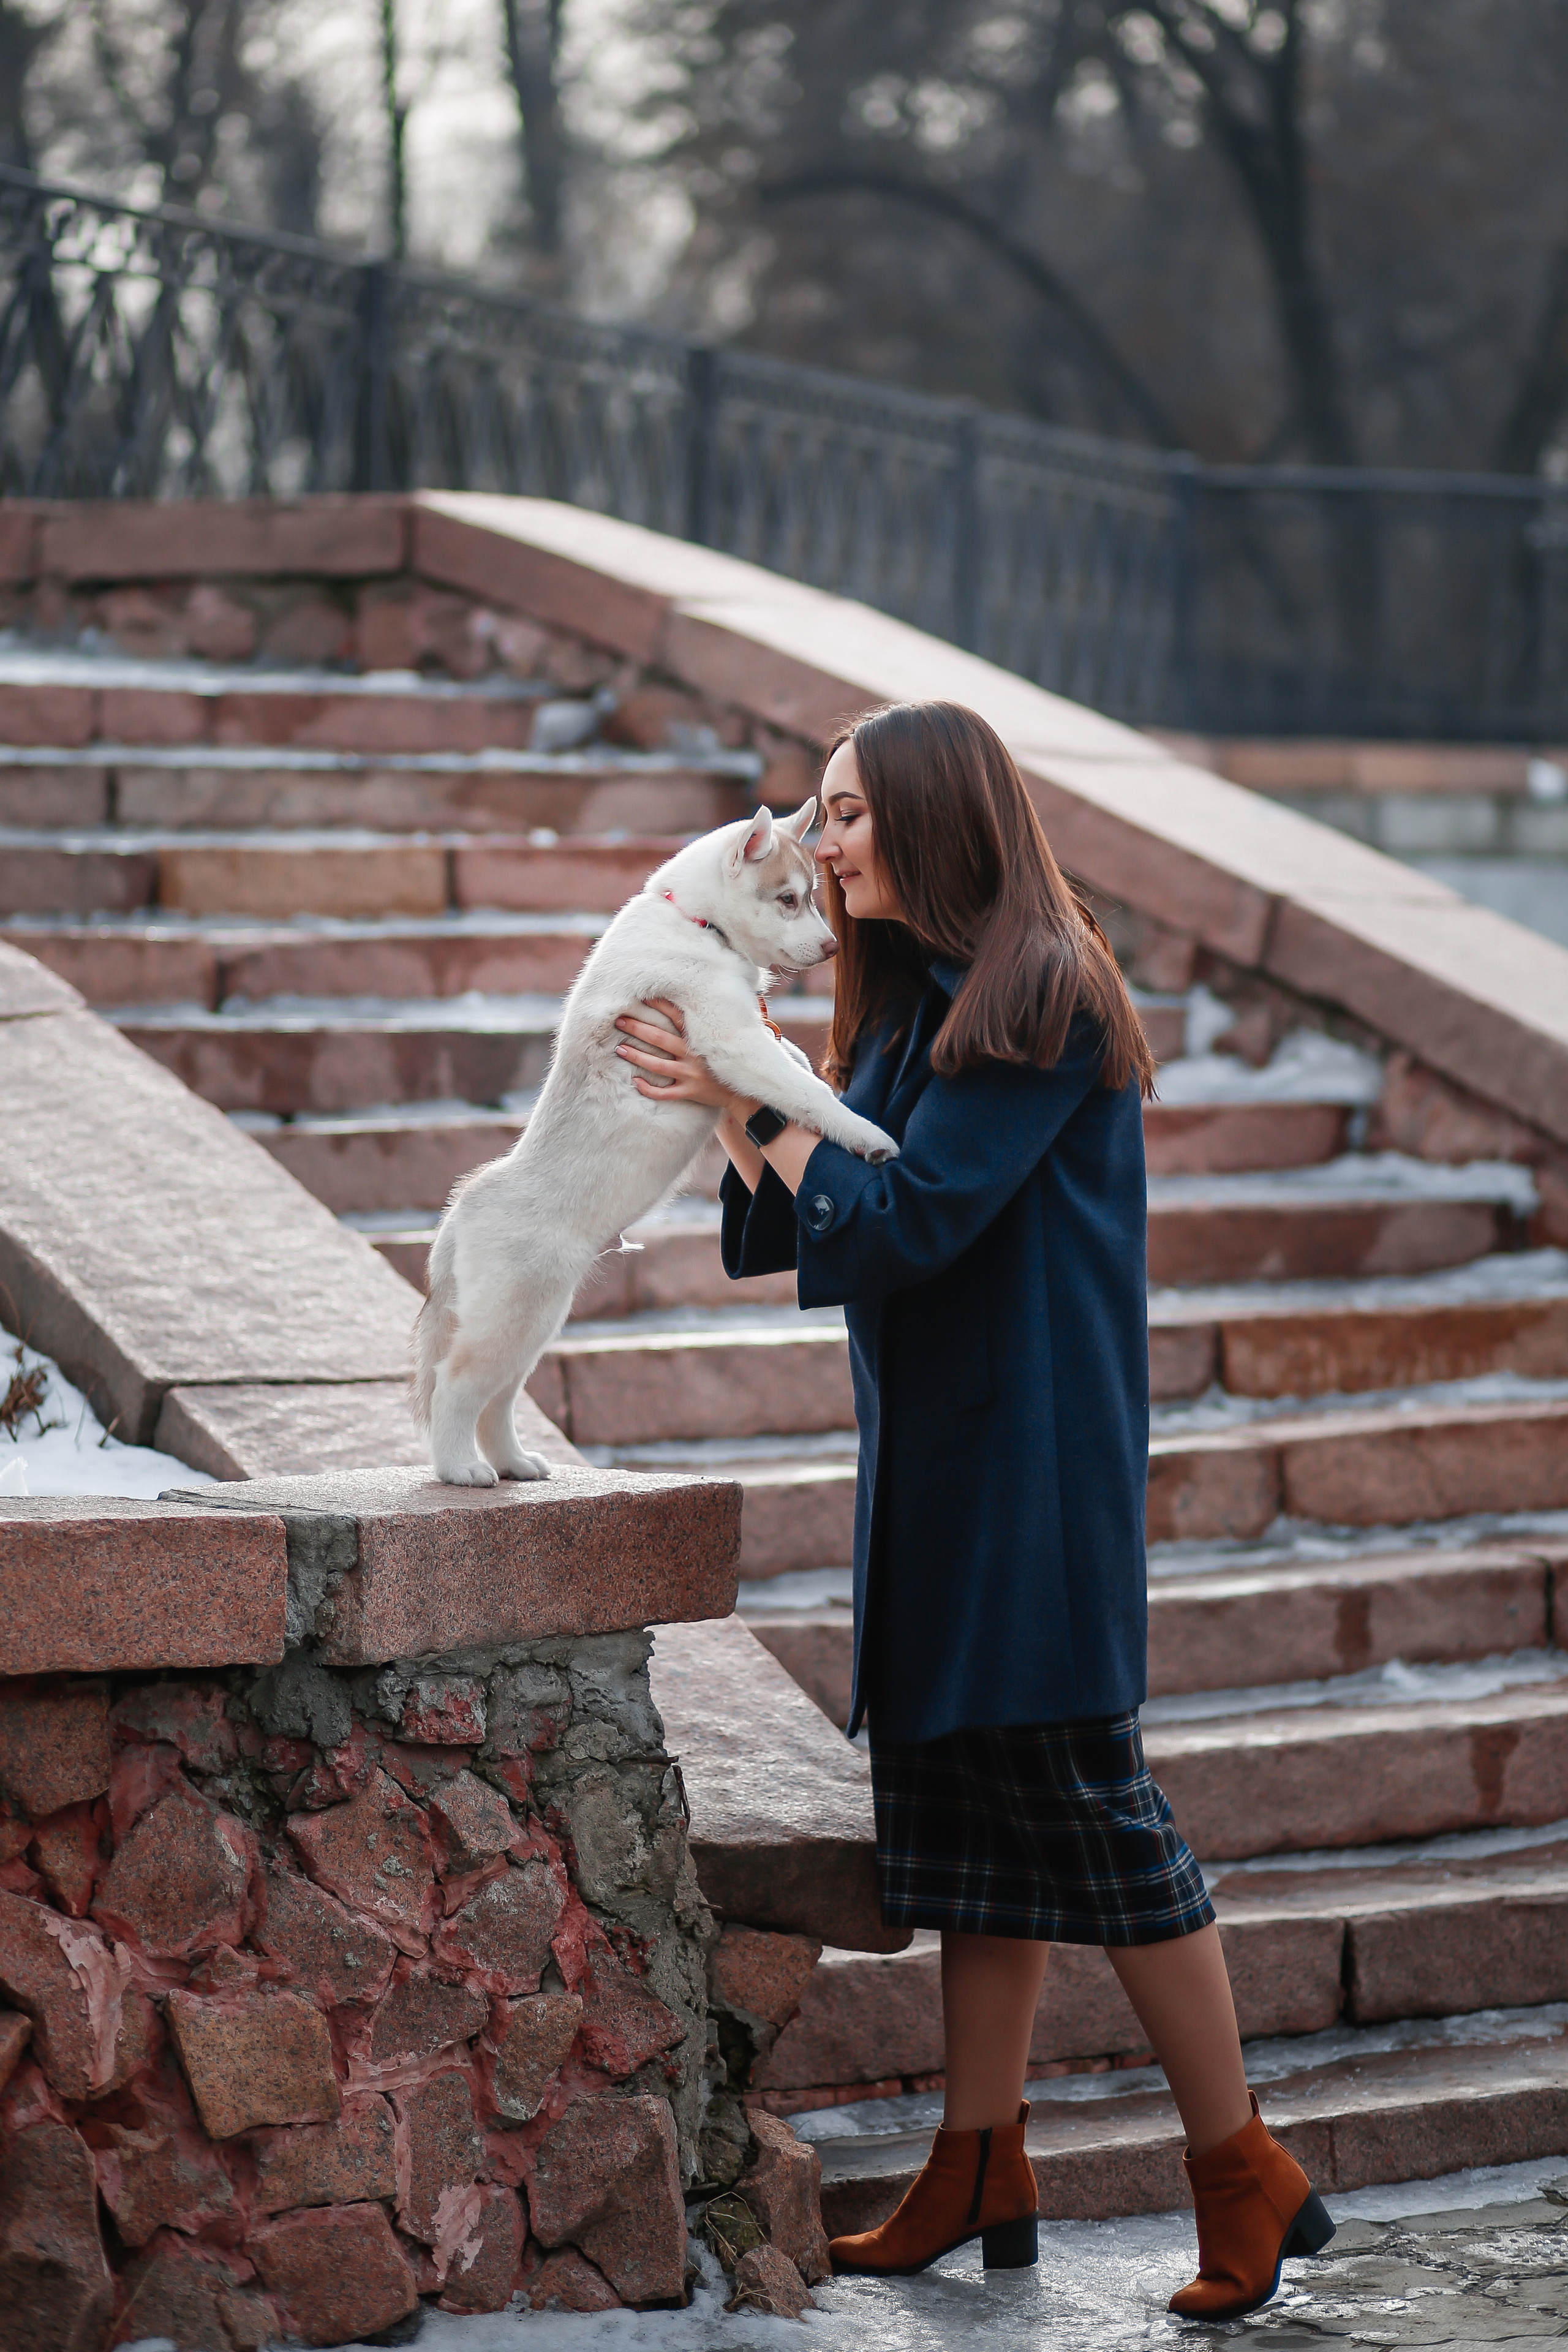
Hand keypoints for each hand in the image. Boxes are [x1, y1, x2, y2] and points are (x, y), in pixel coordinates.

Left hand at [614, 999, 756, 1117]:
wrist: (742, 1091)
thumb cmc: (728, 1061)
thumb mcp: (724, 1038)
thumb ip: (711, 1023)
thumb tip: (706, 996)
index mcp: (702, 1039)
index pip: (677, 1017)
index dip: (659, 1005)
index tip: (642, 997)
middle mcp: (694, 1055)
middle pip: (660, 1039)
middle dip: (637, 1028)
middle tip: (619, 1021)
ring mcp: (691, 1075)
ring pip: (658, 1066)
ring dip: (637, 1057)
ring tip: (620, 1049)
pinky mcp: (689, 1093)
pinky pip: (665, 1093)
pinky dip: (649, 1089)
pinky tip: (635, 1082)